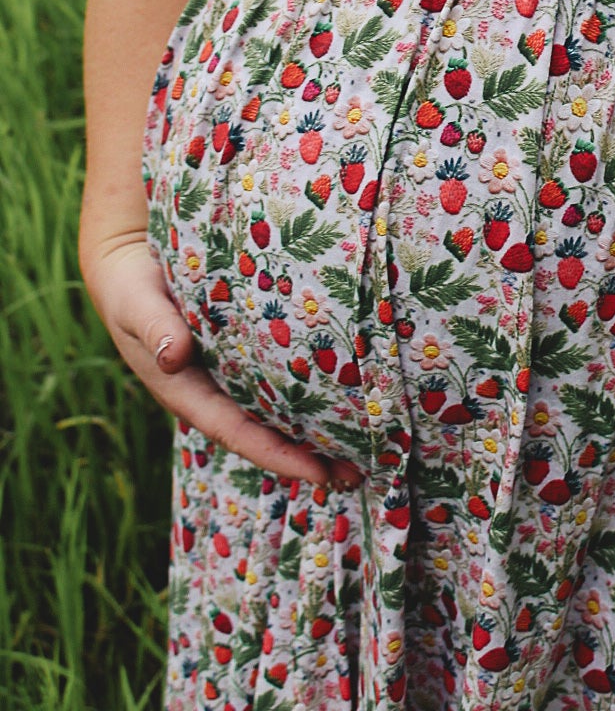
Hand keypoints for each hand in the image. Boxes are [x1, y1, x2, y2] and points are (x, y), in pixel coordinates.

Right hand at [81, 231, 362, 493]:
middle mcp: (213, 390)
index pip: (237, 432)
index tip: (318, 472)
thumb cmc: (130, 287)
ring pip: (277, 408)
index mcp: (186, 392)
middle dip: (309, 453)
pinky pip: (278, 375)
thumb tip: (174, 355)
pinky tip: (345, 390)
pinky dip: (308, 388)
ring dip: (315, 427)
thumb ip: (154, 326)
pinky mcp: (242, 348)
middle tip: (357, 472)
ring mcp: (229, 372)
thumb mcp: (136, 303)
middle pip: (265, 431)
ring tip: (364, 445)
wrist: (128, 263)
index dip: (277, 454)